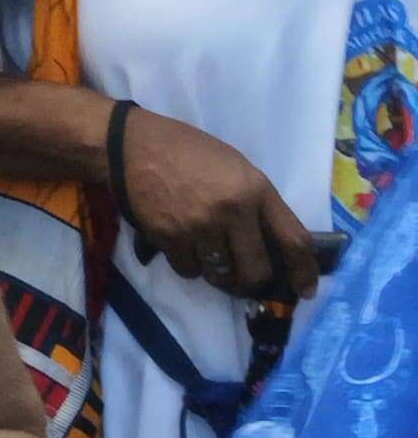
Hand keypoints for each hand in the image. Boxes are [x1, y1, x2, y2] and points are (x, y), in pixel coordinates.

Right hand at [120, 106, 318, 300]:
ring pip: (221, 275)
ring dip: (219, 274)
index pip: (293, 240)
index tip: (305, 290)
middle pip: (256, 270)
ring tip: (209, 257)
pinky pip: (188, 270)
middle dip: (252, 282)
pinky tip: (183, 246)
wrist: (132, 146)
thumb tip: (274, 245)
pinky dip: (190, 265)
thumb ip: (258, 204)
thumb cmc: (190, 153)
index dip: (303, 271)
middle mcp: (232, 211)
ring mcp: (199, 225)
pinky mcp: (168, 236)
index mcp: (256, 190)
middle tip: (245, 280)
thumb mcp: (237, 168)